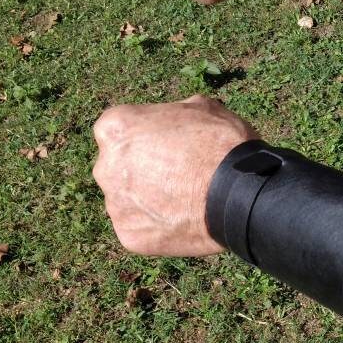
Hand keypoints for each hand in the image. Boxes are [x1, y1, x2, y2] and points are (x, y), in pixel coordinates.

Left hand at [92, 95, 257, 255]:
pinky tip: (181, 220)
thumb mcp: (200, 107)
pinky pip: (139, 228)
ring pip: (127, 200)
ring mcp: (115, 204)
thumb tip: (176, 123)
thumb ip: (173, 114)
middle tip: (175, 175)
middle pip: (117, 167)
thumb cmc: (220, 144)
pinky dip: (156, 226)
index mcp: (114, 128)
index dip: (143, 137)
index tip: (164, 146)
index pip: (117, 130)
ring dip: (147, 200)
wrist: (237, 193)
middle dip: (140, 170)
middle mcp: (105, 166)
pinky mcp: (128, 235)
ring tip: (182, 201)